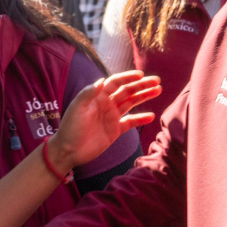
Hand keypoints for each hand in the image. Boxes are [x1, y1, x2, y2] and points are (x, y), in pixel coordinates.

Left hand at [46, 71, 161, 174]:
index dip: (128, 77)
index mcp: (98, 96)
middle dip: (142, 85)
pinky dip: (141, 119)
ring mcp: (112, 117)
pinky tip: (151, 116)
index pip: (116, 82)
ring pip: (131, 103)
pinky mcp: (115, 130)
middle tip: (157, 81)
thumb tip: (101, 81)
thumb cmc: (70, 128)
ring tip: (158, 91)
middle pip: (127, 91)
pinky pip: (131, 122)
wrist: (68, 151)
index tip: (141, 75)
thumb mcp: (77, 108)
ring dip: (144, 96)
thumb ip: (88, 94)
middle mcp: (107, 104)